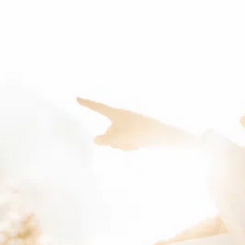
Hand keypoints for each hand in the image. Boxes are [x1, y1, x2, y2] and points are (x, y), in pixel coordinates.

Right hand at [76, 97, 193, 150]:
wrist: (167, 135)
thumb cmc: (142, 133)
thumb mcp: (119, 138)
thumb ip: (104, 140)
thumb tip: (96, 140)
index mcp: (117, 112)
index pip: (98, 107)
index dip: (87, 103)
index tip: (77, 98)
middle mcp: (122, 116)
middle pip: (108, 132)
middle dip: (114, 141)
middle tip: (128, 141)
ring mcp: (130, 125)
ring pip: (118, 139)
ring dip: (124, 145)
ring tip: (136, 143)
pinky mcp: (137, 132)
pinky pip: (126, 142)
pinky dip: (130, 146)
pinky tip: (140, 146)